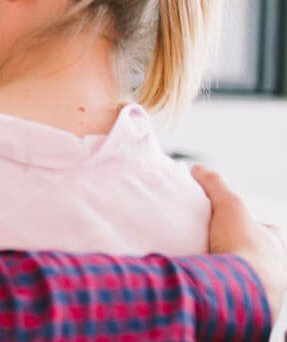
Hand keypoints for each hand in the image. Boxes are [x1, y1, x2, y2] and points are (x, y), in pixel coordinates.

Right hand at [192, 164, 285, 309]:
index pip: (267, 230)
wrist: (241, 290)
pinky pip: (235, 294)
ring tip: (206, 266)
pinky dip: (221, 288)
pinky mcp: (249, 304)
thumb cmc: (243, 246)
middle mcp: (276, 266)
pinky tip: (205, 284)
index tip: (229, 223)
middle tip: (214, 245)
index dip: (248, 224)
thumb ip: (215, 185)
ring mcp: (265, 287)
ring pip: (248, 276)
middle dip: (239, 250)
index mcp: (275, 243)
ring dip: (230, 272)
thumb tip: (198, 168)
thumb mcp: (229, 205)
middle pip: (257, 254)